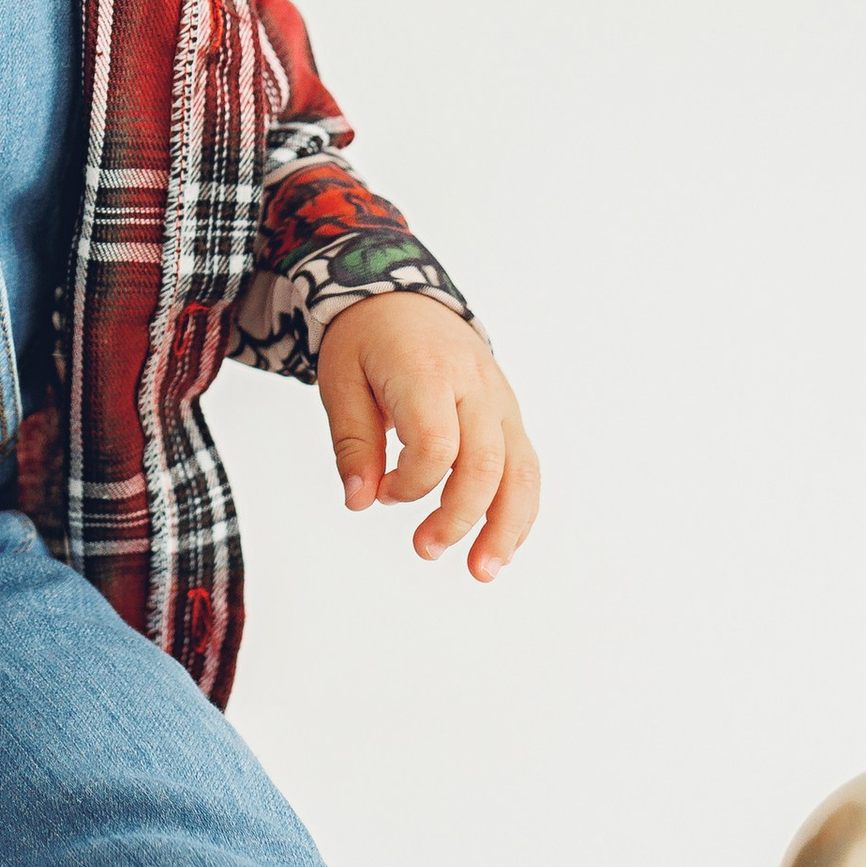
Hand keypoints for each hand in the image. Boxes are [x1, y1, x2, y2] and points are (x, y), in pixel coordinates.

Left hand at [315, 294, 539, 578]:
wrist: (401, 295)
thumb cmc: (366, 339)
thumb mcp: (339, 380)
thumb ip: (352, 442)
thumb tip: (360, 500)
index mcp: (428, 370)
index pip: (436, 444)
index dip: (410, 484)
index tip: (382, 493)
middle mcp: (474, 385)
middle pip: (486, 463)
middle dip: (459, 517)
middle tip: (425, 549)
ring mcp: (499, 399)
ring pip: (521, 470)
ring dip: (506, 527)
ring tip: (482, 571)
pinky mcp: (508, 414)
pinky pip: (526, 466)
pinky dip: (519, 509)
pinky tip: (501, 545)